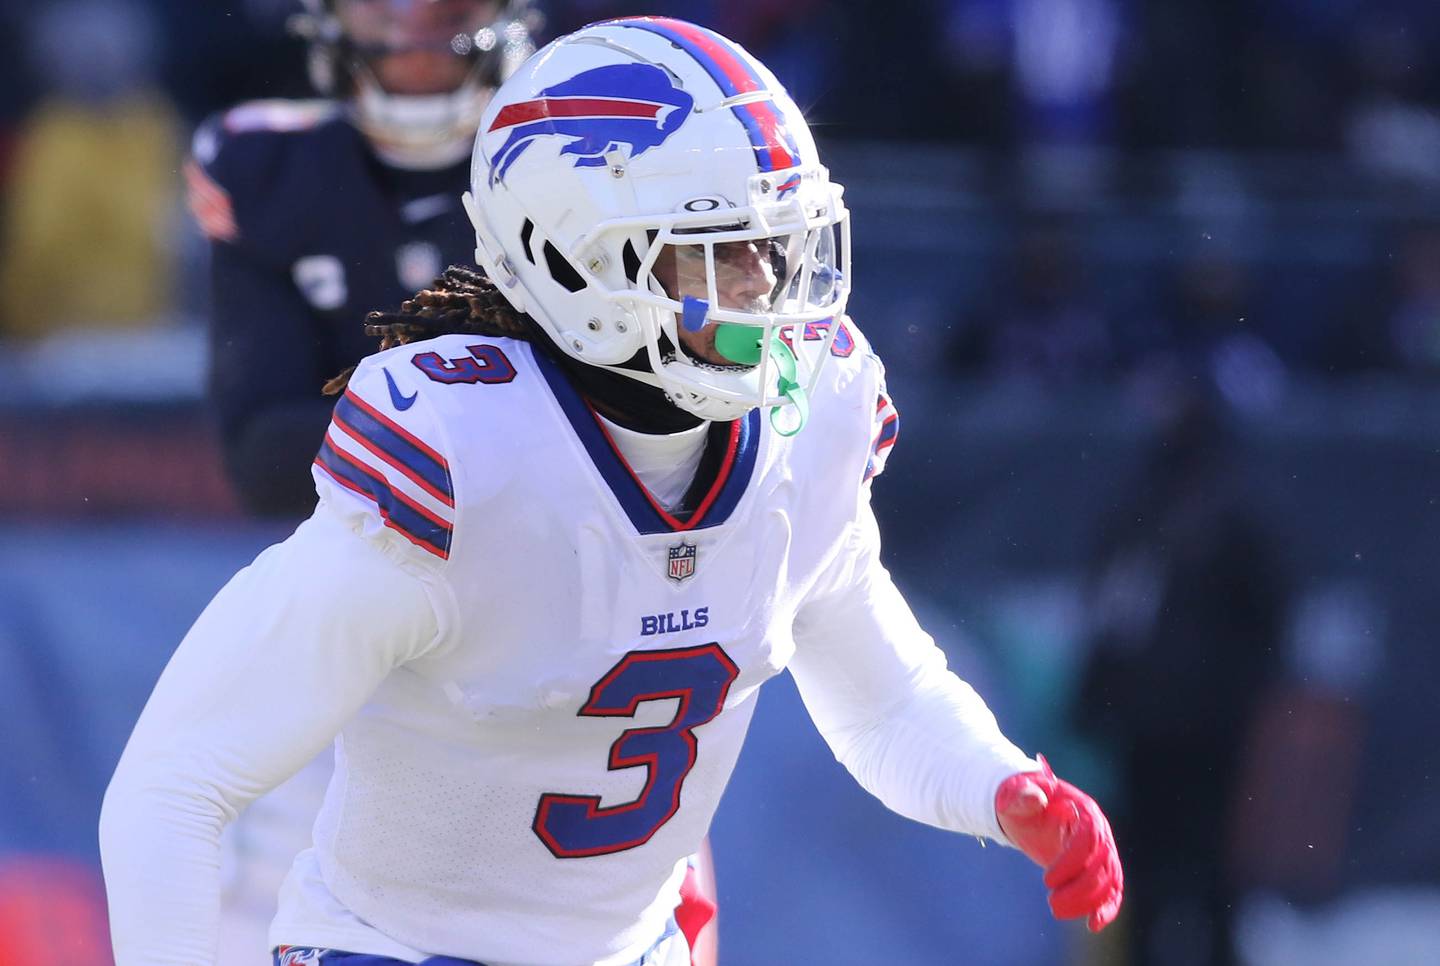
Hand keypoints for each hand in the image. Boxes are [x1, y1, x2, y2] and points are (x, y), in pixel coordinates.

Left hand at [994, 755, 1122, 931]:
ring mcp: (1102, 851)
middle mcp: (1100, 831)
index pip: (1090, 839)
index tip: (1047, 881)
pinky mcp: (1098, 869)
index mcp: (1083, 810)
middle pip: (1103, 864)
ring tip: (1057, 911)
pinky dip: (1106, 909)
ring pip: (1109, 881)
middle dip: (1081, 889)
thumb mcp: (1014, 794)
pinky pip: (1111, 891)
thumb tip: (1034, 797)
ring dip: (1088, 901)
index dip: (1072, 862)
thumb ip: (1021, 794)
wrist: (1025, 808)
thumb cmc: (1019, 800)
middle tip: (1052, 904)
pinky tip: (1093, 925)